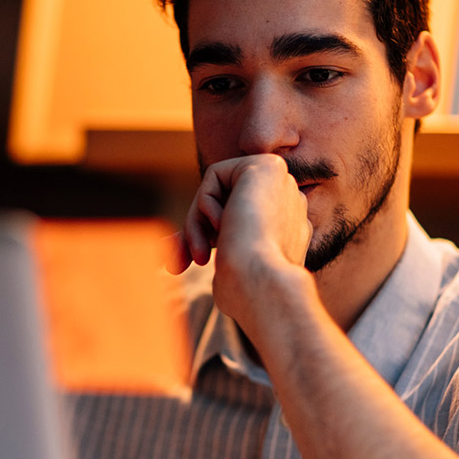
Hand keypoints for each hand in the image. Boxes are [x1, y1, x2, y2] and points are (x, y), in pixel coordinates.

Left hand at [171, 154, 312, 331]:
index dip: (204, 238)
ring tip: (199, 255)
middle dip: (195, 229)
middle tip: (175, 265)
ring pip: (218, 190)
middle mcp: (290, 204)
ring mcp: (282, 183)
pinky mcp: (267, 165)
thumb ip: (207, 251)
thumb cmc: (245, 293)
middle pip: (224, 204)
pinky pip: (215, 175)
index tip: (176, 266)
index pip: (235, 221)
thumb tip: (168, 254)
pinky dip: (205, 203)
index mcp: (286, 232)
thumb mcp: (224, 270)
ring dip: (197, 222)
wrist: (262, 286)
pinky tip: (222, 226)